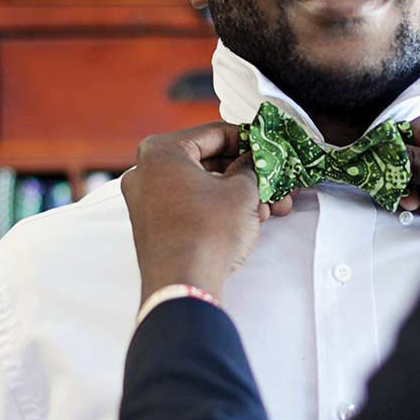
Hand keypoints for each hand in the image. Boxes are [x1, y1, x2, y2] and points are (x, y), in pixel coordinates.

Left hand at [121, 122, 293, 305]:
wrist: (184, 287)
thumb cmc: (207, 233)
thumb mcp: (242, 191)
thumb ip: (252, 167)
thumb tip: (255, 161)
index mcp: (162, 152)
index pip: (216, 133)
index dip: (249, 140)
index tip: (267, 146)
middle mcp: (146, 172)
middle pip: (209, 160)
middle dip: (247, 172)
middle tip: (273, 178)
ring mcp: (146, 200)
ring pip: (203, 184)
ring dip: (238, 192)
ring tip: (269, 204)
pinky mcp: (153, 225)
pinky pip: (191, 203)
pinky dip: (219, 205)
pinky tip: (250, 217)